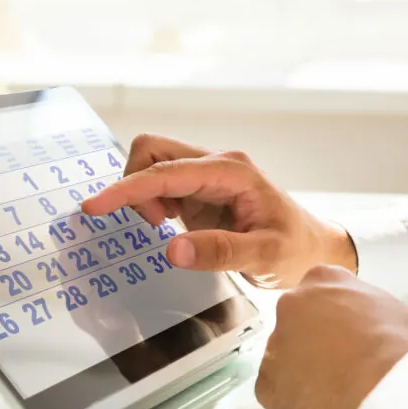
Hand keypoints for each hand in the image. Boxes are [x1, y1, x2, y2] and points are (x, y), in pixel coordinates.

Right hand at [81, 135, 356, 287]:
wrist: (312, 250)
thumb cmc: (295, 250)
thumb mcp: (265, 256)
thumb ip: (220, 252)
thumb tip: (172, 249)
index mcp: (231, 171)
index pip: (165, 172)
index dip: (126, 189)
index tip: (95, 207)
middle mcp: (215, 165)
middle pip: (152, 152)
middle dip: (135, 187)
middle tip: (155, 225)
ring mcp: (205, 176)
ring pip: (151, 165)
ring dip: (142, 196)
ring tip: (164, 227)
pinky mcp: (199, 191)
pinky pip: (158, 184)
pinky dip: (149, 203)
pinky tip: (167, 226)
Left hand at [255, 265, 407, 408]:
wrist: (392, 387)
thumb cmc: (405, 348)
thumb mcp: (389, 309)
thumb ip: (359, 310)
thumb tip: (359, 328)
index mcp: (322, 280)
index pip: (316, 298)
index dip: (331, 324)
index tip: (345, 342)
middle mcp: (289, 305)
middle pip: (295, 328)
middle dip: (312, 348)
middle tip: (340, 369)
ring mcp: (273, 345)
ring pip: (283, 362)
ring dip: (302, 376)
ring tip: (336, 394)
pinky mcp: (266, 384)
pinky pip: (277, 394)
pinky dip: (295, 404)